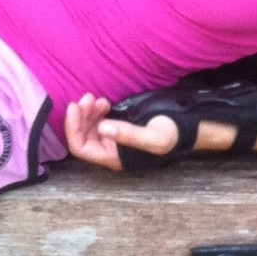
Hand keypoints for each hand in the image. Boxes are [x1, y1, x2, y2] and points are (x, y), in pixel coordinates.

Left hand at [64, 93, 179, 171]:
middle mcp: (109, 150)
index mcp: (113, 158)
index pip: (81, 148)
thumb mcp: (153, 136)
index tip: (74, 107)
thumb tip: (103, 128)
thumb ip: (128, 134)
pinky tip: (104, 103)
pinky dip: (96, 110)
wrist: (184, 129)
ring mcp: (111, 139)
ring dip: (87, 111)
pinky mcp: (116, 128)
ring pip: (88, 127)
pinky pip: (97, 121)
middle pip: (82, 135)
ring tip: (97, 99)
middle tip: (88, 97)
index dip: (73, 128)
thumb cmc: (170, 136)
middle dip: (80, 116)